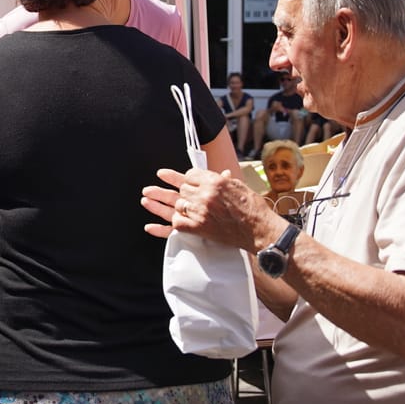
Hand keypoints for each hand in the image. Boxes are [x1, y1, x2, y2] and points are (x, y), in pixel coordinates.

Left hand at [141, 166, 268, 250]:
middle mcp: (205, 194)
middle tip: (153, 189)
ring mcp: (201, 211)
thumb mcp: (239, 186)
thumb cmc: (253, 207)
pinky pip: (176, 225)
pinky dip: (165, 226)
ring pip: (176, 205)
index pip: (190, 175)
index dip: (181, 178)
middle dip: (170, 190)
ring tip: (145, 200)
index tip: (169, 177)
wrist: (259, 229)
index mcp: (215, 180)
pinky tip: (153, 225)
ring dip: (162, 204)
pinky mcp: (199, 228)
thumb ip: (224, 180)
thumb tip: (219, 173)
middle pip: (181, 189)